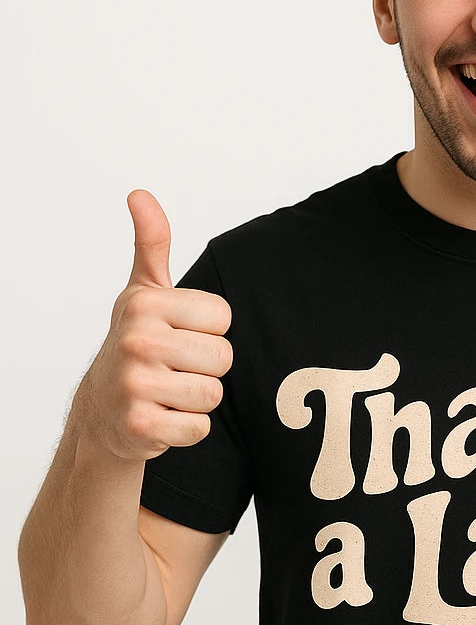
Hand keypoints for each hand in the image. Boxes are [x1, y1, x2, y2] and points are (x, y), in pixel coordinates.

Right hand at [75, 190, 232, 460]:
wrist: (102, 411)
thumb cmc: (134, 345)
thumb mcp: (143, 291)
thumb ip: (152, 244)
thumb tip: (140, 194)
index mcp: (146, 304)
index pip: (224, 318)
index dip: (208, 331)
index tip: (179, 336)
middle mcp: (138, 340)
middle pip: (223, 357)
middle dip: (206, 368)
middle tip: (175, 369)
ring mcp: (136, 385)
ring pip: (215, 393)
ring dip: (198, 399)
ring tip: (169, 392)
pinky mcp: (141, 426)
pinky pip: (201, 427)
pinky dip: (189, 429)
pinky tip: (164, 418)